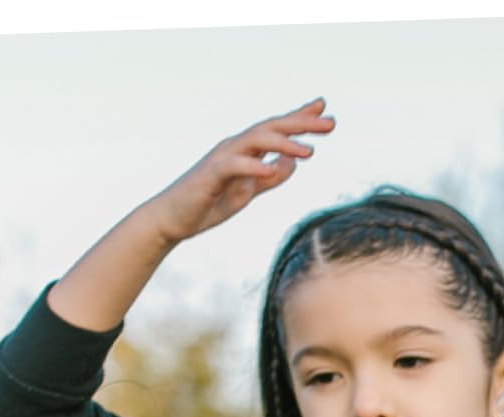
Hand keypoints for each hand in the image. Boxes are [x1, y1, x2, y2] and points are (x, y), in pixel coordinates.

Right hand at [146, 99, 335, 243]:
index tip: (325, 110)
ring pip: (255, 140)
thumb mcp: (247, 192)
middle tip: (330, 124)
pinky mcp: (210, 175)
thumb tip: (292, 164)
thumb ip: (269, 178)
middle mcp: (235, 147)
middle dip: (301, 124)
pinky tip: (273, 168)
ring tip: (309, 151)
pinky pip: (234, 166)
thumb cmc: (208, 204)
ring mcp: (221, 158)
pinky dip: (254, 165)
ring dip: (284, 143)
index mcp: (245, 151)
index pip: (276, 129)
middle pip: (271, 128)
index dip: (300, 118)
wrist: (173, 219)